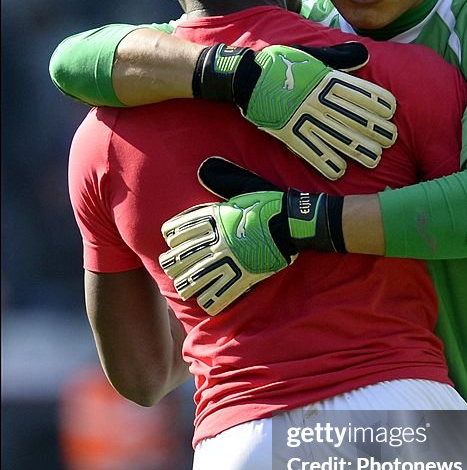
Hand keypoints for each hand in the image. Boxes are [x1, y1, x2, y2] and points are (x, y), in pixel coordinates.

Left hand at [159, 159, 344, 313]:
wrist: (293, 224)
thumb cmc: (268, 205)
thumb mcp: (242, 187)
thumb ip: (222, 179)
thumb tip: (205, 168)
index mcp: (212, 219)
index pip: (176, 230)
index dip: (171, 237)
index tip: (172, 240)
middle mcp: (214, 241)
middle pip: (178, 259)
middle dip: (172, 264)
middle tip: (174, 266)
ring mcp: (227, 261)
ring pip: (191, 282)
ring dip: (186, 285)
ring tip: (187, 287)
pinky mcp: (241, 277)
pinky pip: (217, 297)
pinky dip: (209, 301)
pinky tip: (207, 300)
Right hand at [192, 42, 396, 179]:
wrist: (245, 76)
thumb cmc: (281, 63)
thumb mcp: (311, 53)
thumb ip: (339, 57)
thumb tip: (364, 55)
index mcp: (325, 79)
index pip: (356, 91)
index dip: (376, 101)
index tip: (391, 111)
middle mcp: (317, 99)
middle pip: (351, 116)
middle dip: (373, 128)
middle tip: (391, 139)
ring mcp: (302, 117)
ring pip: (335, 136)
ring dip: (356, 148)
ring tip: (374, 159)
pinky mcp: (287, 132)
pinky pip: (309, 150)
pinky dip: (324, 161)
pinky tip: (339, 171)